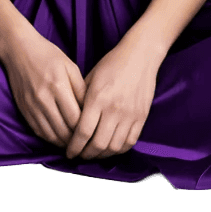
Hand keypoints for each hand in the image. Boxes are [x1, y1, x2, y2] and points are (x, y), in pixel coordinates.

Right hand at [0, 28, 86, 147]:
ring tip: (75, 143)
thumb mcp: (70, 66)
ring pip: (50, 135)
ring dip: (64, 143)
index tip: (94, 131)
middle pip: (63, 131)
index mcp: (58, 86)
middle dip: (76, 140)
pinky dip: (51, 139)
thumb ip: (81, 88)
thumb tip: (91, 110)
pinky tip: (60, 138)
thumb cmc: (48, 55)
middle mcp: (43, 99)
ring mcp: (32, 106)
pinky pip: (39, 132)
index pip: (75, 118)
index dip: (86, 129)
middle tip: (87, 142)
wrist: (19, 50)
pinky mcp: (24, 110)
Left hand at [65, 39, 158, 159]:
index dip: (74, 146)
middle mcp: (114, 109)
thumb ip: (81, 98)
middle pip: (98, 144)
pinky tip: (111, 148)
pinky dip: (119, 150)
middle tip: (80, 155)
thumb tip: (71, 120)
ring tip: (94, 153)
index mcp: (98, 98)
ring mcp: (129, 114)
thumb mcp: (91, 77)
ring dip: (102, 155)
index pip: (83, 132)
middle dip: (86, 154)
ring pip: (114, 147)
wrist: (140, 55)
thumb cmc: (112, 63)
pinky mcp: (141, 117)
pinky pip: (130, 142)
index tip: (69, 152)